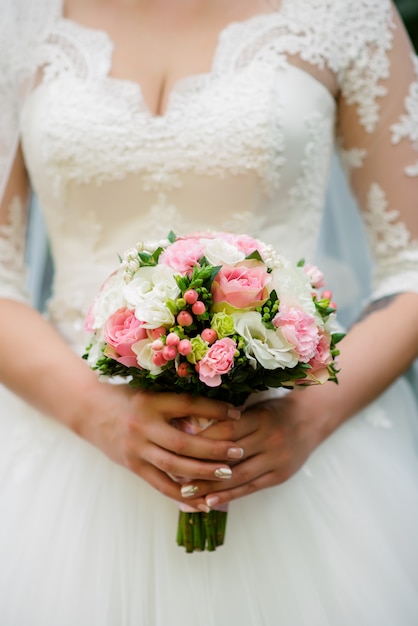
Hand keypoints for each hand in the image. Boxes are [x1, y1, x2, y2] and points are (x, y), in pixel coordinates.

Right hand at [78, 381, 241, 501]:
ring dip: (203, 473)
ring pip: (174, 467)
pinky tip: (203, 503)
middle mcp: (143, 427)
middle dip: (214, 449)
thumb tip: (211, 420)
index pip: (189, 406)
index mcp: (151, 402)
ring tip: (227, 474)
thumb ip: (177, 406)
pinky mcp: (133, 467)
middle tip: (239, 451)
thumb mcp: (151, 393)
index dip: (215, 410)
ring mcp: (137, 449)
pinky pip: (161, 486)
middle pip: (183, 443)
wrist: (89, 411)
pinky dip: (183, 497)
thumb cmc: (127, 397)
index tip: (239, 414)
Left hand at [177, 391, 327, 509]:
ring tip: (185, 493)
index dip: (200, 441)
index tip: (175, 447)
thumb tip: (192, 432)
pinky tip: (210, 502)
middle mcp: (269, 439)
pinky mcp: (279, 476)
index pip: (225, 431)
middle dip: (200, 466)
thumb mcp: (253, 408)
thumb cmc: (274, 411)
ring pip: (238, 476)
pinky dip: (229, 496)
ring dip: (210, 486)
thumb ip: (229, 419)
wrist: (311, 420)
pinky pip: (250, 488)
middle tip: (173, 475)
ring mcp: (276, 459)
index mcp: (259, 418)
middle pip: (229, 456)